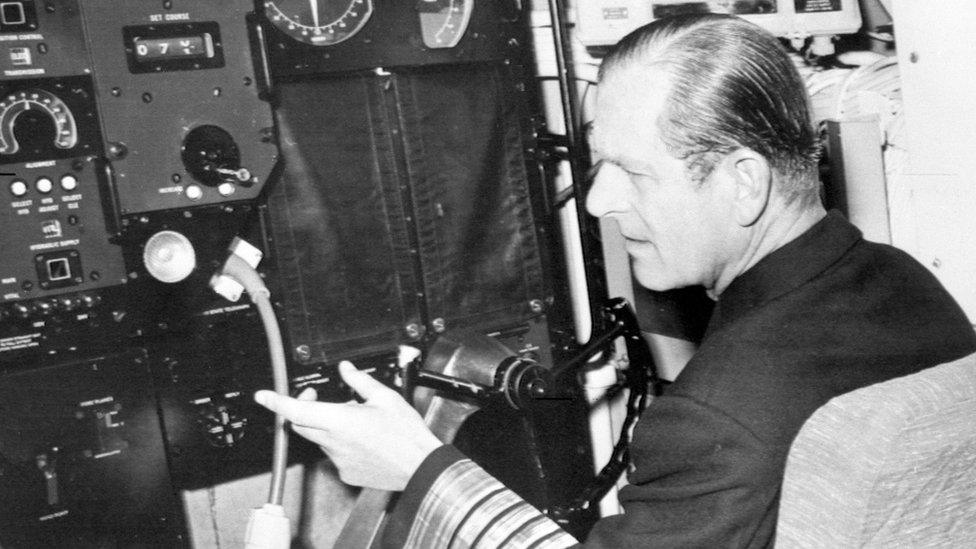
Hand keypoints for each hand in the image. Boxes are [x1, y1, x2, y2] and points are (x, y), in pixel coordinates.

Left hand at [254, 361, 442, 490]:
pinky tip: (363, 440)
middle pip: (303, 425)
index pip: (296, 410)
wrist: (420, 466)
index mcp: (341, 420)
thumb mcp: (385, 398)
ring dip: (329, 427)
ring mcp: (338, 460)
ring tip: (356, 421)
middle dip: (303, 410)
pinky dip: (341, 444)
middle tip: (318, 399)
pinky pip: (335, 454)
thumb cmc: (406, 434)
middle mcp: (334, 442)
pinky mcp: (345, 472)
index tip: (263, 396)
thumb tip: (346, 370)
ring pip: (321, 439)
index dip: (276, 402)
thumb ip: (360, 382)